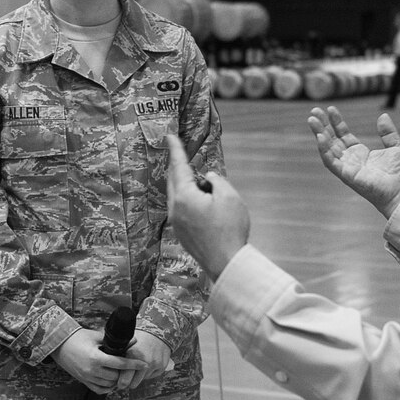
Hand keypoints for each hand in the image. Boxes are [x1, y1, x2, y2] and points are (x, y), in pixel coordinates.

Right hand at [52, 328, 145, 393]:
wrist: (59, 344)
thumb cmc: (78, 337)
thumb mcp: (97, 336)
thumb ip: (116, 340)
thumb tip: (134, 341)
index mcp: (96, 358)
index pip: (120, 364)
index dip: (134, 364)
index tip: (144, 364)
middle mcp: (92, 370)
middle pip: (116, 377)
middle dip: (125, 372)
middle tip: (132, 366)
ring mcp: (87, 377)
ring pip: (109, 385)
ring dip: (117, 380)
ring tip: (122, 372)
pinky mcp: (83, 381)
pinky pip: (99, 389)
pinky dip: (108, 387)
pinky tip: (112, 380)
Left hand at [116, 331, 171, 392]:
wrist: (159, 331)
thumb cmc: (139, 337)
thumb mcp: (126, 343)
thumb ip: (118, 355)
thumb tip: (109, 369)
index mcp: (133, 354)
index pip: (124, 380)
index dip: (119, 383)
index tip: (117, 383)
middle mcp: (145, 361)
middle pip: (133, 384)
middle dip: (128, 382)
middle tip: (125, 379)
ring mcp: (155, 364)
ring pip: (142, 380)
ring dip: (138, 376)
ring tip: (136, 367)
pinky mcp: (162, 366)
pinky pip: (151, 376)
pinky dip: (147, 372)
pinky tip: (146, 363)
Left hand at [166, 134, 248, 279]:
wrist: (226, 263)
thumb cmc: (230, 229)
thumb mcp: (230, 196)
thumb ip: (216, 180)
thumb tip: (207, 178)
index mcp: (184, 197)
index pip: (179, 166)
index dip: (176, 149)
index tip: (169, 136)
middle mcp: (175, 209)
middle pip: (173, 180)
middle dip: (177, 166)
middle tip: (180, 153)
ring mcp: (176, 223)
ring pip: (176, 195)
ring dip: (186, 184)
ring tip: (202, 183)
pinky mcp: (181, 234)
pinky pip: (181, 209)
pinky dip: (188, 199)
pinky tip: (201, 202)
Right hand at [308, 106, 399, 216]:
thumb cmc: (399, 175)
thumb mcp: (395, 147)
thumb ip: (388, 132)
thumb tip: (383, 116)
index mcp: (360, 152)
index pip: (343, 134)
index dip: (336, 121)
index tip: (331, 109)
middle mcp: (350, 159)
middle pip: (332, 139)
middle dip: (322, 125)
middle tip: (314, 111)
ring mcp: (347, 167)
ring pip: (328, 148)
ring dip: (319, 133)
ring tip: (312, 120)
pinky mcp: (346, 175)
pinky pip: (331, 161)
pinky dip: (324, 150)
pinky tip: (320, 137)